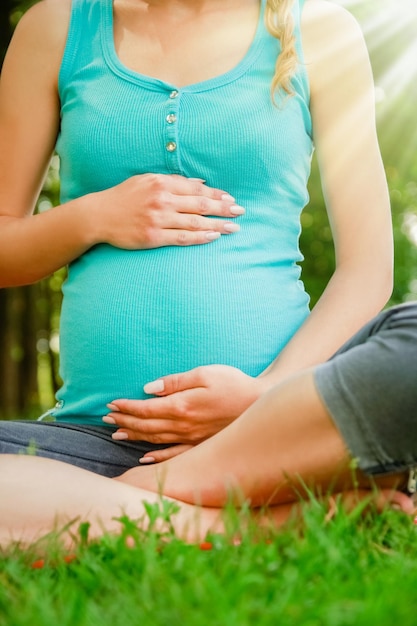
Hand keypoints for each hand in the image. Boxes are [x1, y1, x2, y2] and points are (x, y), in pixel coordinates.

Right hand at [91, 174, 244, 248]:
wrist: (98, 215)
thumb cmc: (123, 197)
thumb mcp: (146, 180)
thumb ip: (173, 181)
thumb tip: (200, 183)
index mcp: (161, 183)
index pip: (197, 189)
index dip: (217, 194)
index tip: (231, 199)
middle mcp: (162, 199)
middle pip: (201, 204)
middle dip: (224, 208)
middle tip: (241, 212)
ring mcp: (157, 219)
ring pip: (195, 222)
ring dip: (218, 225)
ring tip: (234, 228)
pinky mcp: (153, 237)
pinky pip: (182, 238)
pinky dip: (200, 237)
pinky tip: (213, 237)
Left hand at [103, 365, 265, 459]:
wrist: (260, 404)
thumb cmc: (233, 383)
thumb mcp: (205, 373)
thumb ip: (176, 382)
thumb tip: (149, 389)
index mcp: (182, 406)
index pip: (146, 410)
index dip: (127, 408)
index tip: (111, 405)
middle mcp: (184, 426)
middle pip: (147, 426)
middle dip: (125, 422)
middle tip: (107, 419)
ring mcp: (192, 439)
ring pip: (156, 440)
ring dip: (135, 437)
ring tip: (116, 434)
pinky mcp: (202, 445)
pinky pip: (174, 455)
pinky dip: (157, 457)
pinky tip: (145, 457)